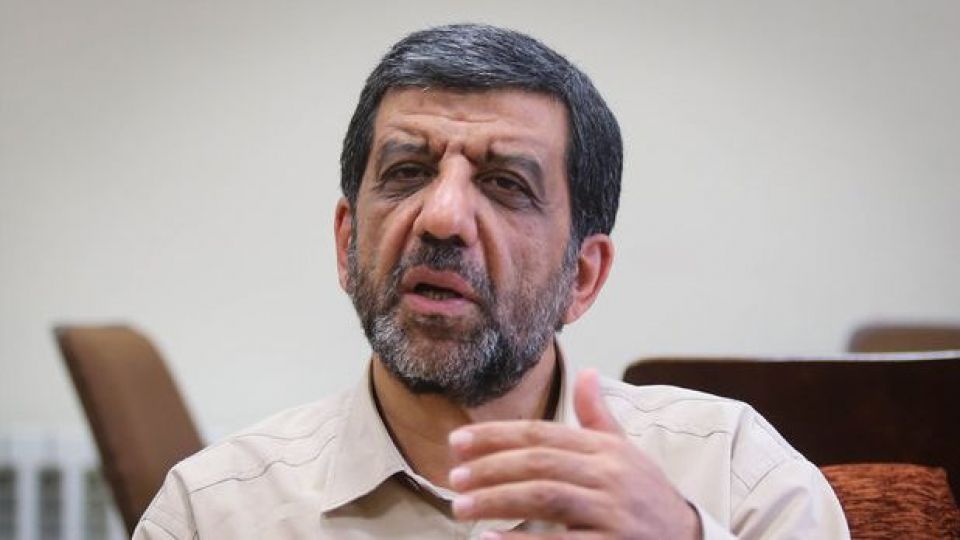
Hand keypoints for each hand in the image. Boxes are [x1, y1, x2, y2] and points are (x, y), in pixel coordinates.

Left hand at [448, 369, 701, 538]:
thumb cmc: (648, 496)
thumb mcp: (627, 453)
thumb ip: (599, 417)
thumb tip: (586, 373)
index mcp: (605, 449)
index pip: (542, 434)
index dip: (496, 435)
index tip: (457, 441)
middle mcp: (609, 475)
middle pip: (539, 463)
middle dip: (491, 468)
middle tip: (453, 477)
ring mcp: (612, 512)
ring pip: (545, 497)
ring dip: (497, 500)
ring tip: (461, 507)